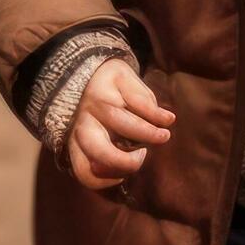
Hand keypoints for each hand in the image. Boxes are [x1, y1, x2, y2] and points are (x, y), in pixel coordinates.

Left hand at [66, 57, 175, 189]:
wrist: (95, 66)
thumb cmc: (102, 110)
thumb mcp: (99, 132)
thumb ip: (111, 154)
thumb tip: (125, 173)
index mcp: (76, 139)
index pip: (84, 170)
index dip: (106, 179)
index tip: (123, 176)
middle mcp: (83, 119)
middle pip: (98, 150)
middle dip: (124, 161)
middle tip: (143, 156)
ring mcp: (98, 96)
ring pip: (122, 122)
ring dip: (148, 133)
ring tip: (164, 136)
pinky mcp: (114, 77)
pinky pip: (138, 100)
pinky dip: (156, 112)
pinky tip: (167, 119)